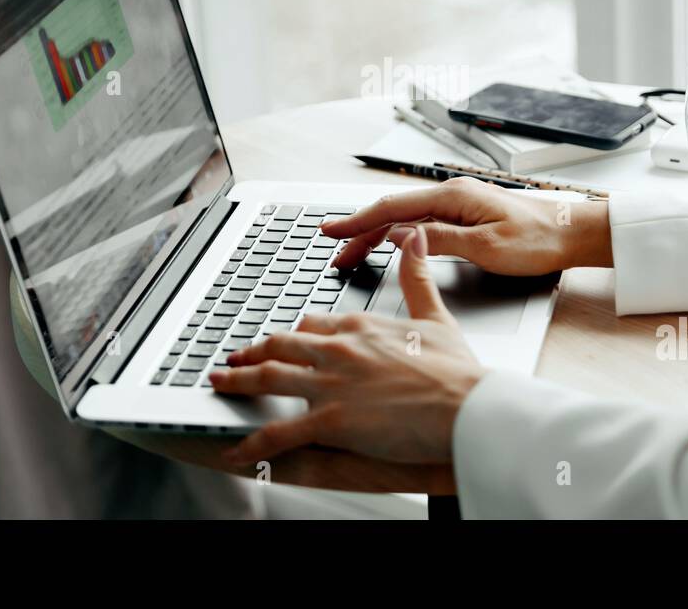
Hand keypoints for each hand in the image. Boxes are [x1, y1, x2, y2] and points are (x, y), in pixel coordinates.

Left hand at [210, 226, 485, 465]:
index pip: (314, 323)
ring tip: (219, 383)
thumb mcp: (436, 316)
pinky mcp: (330, 420)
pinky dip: (252, 442)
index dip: (294, 332)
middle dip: (253, 351)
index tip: (282, 338)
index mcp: (361, 325)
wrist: (468, 408)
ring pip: (268, 378)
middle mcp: (339, 349)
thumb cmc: (458, 373)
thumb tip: (415, 237)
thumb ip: (417, 277)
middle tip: (234, 356)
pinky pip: (279, 432)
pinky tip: (236, 450)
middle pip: (281, 345)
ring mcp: (330, 384)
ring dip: (237, 381)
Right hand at [322, 176, 612, 274]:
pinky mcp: (466, 217)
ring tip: (352, 253)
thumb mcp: (485, 247)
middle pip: (394, 214)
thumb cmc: (538, 240)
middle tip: (335, 253)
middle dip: (360, 233)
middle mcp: (452, 195)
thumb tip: (398, 236)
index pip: (393, 209)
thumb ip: (437, 240)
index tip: (331, 232)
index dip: (358, 222)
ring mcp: (458, 205)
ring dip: (376, 235)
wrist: (573, 234)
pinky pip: (422, 224)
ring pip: (406, 220)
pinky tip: (388, 244)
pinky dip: (398, 236)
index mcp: (453, 197)